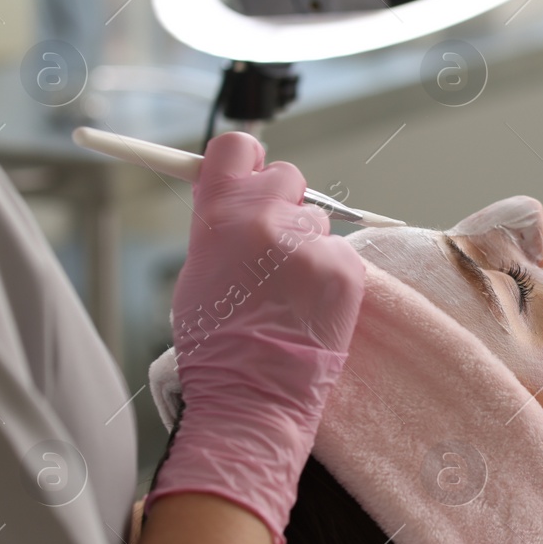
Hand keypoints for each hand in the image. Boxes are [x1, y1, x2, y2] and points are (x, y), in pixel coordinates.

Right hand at [145, 132, 364, 543]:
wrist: (252, 396)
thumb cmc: (216, 345)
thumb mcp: (197, 273)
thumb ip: (218, 226)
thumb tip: (234, 197)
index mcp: (217, 215)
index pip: (237, 147)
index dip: (246, 161)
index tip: (250, 175)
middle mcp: (264, 220)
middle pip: (286, 176)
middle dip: (282, 202)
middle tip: (274, 243)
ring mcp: (308, 243)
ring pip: (316, 219)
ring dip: (306, 243)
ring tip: (288, 291)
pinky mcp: (344, 268)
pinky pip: (338, 252)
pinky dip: (329, 273)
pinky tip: (310, 305)